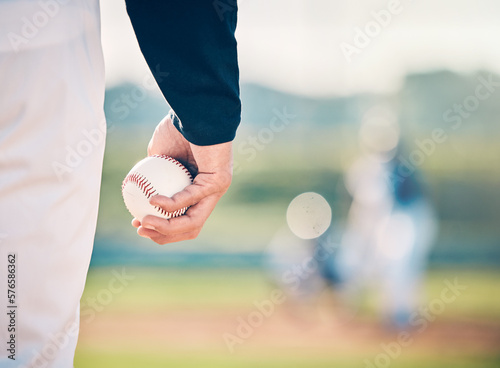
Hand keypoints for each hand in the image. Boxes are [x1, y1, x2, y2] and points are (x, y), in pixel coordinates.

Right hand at [131, 112, 232, 243]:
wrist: (197, 111)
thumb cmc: (179, 128)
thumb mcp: (160, 154)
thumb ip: (153, 173)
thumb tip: (138, 189)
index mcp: (199, 188)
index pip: (183, 218)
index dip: (160, 227)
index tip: (138, 223)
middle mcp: (211, 193)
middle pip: (189, 227)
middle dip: (163, 234)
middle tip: (140, 228)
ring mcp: (217, 189)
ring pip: (193, 221)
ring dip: (166, 227)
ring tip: (144, 222)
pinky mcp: (219, 181)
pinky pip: (192, 197)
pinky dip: (171, 204)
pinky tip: (153, 201)